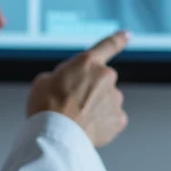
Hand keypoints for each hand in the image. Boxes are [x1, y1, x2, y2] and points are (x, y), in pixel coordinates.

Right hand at [26, 31, 130, 148]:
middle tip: (71, 103)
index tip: (127, 35)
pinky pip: (111, 119)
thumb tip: (66, 85)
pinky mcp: (118, 119)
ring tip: (76, 119)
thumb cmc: (46, 107)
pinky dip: (102, 123)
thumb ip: (61, 77)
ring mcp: (115, 98)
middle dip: (90, 90)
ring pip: (107, 101)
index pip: (107, 46)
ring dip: (95, 107)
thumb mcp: (44, 81)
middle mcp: (106, 76)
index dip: (118, 40)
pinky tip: (87, 128)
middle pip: (101, 81)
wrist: (56, 135)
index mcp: (87, 62)